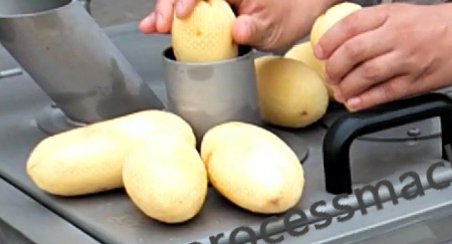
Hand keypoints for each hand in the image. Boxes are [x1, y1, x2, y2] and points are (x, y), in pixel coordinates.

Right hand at [139, 0, 325, 51]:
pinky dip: (173, 17)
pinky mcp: (213, 7)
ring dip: (165, 11)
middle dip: (168, 5)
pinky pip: (190, 8)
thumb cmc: (289, 13)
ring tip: (152, 27)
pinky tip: (158, 27)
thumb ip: (254, 28)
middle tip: (159, 25)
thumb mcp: (274, 25)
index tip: (181, 15)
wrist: (299, 9)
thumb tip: (237, 31)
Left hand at [314, 1, 451, 110]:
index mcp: (391, 14)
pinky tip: (356, 103)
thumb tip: (351, 41)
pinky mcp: (418, 81)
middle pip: (353, 52)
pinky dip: (366, 100)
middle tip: (329, 75)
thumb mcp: (405, 13)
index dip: (329, 40)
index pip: (350, 25)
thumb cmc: (443, 25)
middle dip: (334, 67)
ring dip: (347, 86)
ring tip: (340, 91)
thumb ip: (378, 25)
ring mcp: (407, 59)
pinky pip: (385, 92)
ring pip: (366, 74)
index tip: (321, 51)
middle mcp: (397, 35)